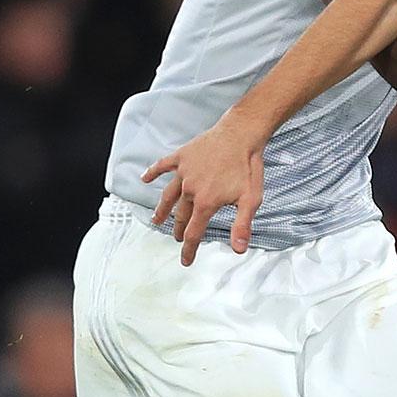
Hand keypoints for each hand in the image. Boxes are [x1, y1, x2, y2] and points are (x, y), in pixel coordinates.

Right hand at [141, 115, 266, 265]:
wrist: (241, 134)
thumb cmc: (248, 166)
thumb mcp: (251, 200)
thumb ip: (242, 225)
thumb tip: (239, 249)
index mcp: (206, 202)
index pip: (193, 232)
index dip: (189, 249)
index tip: (186, 261)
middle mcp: (190, 189)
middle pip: (181, 216)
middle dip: (179, 230)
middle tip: (177, 238)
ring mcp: (184, 172)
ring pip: (169, 195)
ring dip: (162, 209)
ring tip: (156, 219)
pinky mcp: (182, 156)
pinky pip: (163, 165)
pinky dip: (153, 172)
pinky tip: (145, 178)